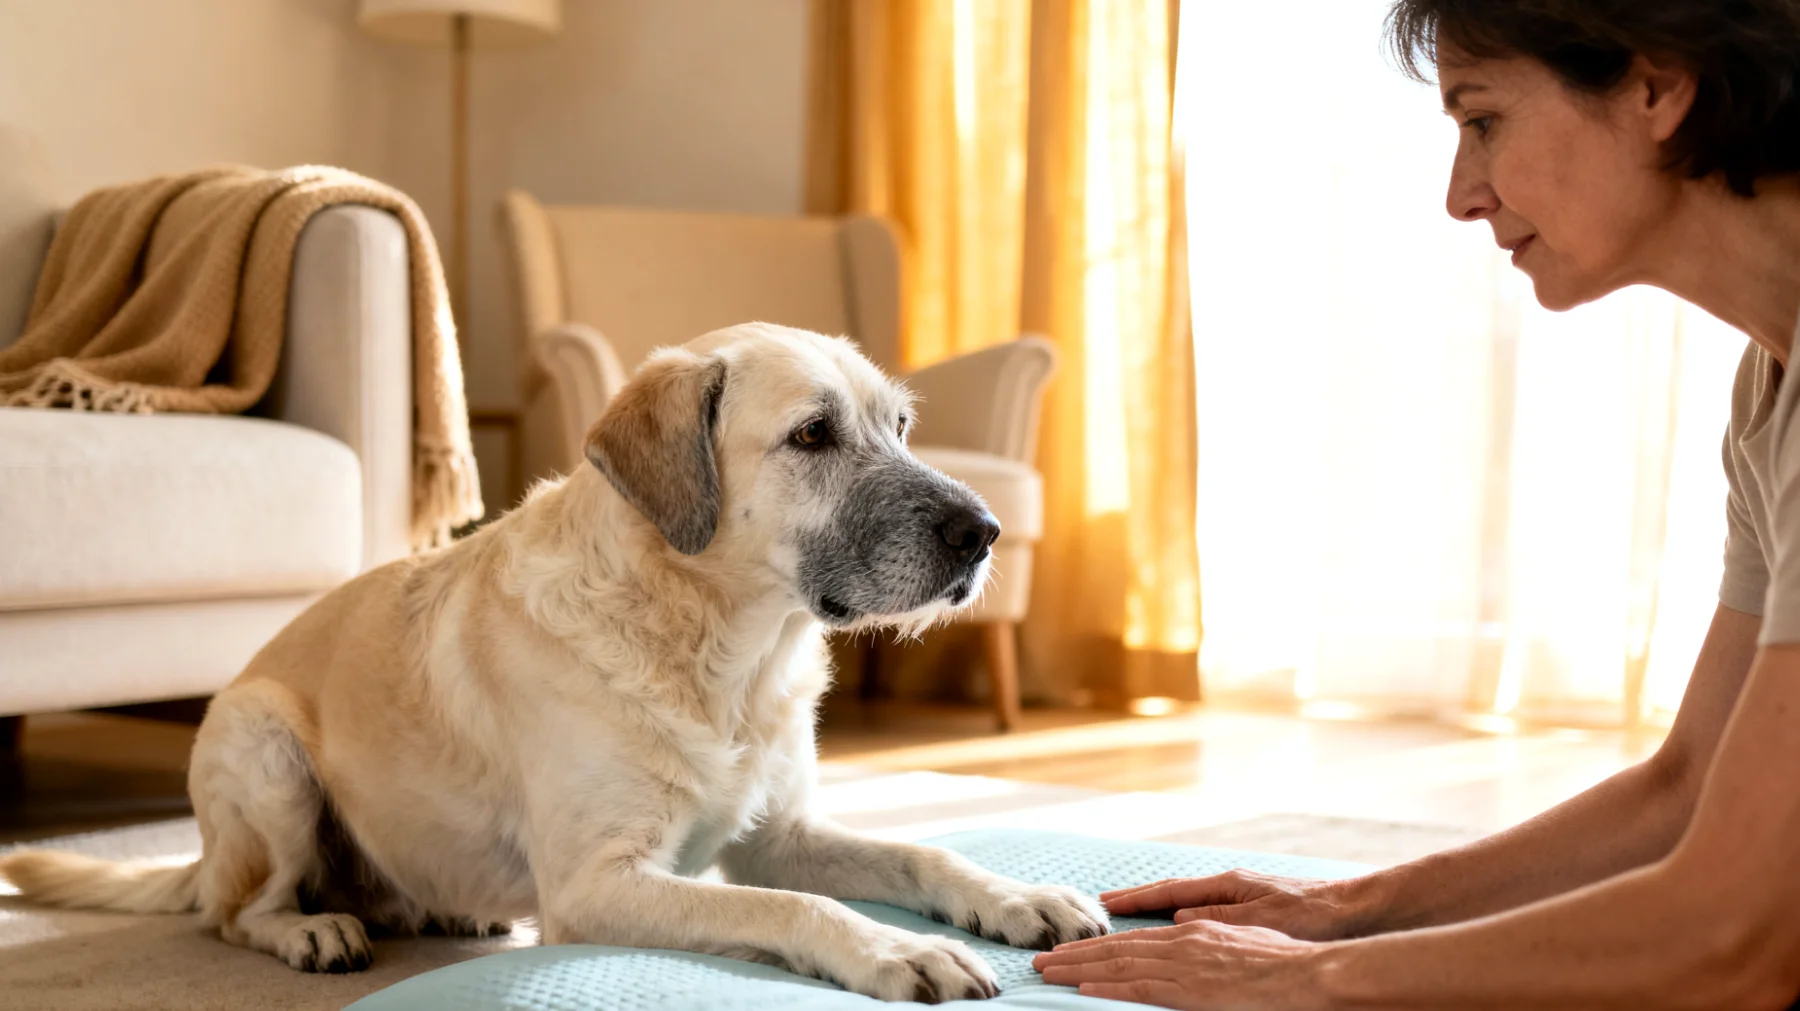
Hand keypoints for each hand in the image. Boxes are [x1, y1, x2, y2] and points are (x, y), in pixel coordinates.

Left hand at [1030, 920, 1331, 1009]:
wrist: (1310, 973)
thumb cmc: (1287, 962)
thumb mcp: (1243, 941)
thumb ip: (1211, 941)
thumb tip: (1186, 939)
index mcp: (1195, 932)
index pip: (1136, 940)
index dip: (1100, 945)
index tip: (1072, 950)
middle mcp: (1184, 941)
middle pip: (1118, 948)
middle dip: (1077, 954)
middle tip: (1043, 959)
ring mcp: (1185, 963)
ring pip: (1119, 965)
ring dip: (1078, 969)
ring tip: (1048, 972)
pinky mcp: (1191, 987)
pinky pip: (1140, 987)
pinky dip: (1108, 988)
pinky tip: (1083, 989)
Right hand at [1100, 870, 1370, 940]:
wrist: (1349, 909)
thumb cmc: (1311, 915)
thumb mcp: (1263, 920)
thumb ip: (1219, 918)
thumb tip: (1177, 919)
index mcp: (1226, 886)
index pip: (1169, 892)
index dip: (1135, 898)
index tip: (1105, 903)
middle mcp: (1226, 887)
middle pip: (1169, 894)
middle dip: (1135, 899)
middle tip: (1103, 903)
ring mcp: (1236, 895)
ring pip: (1182, 901)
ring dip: (1151, 906)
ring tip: (1123, 913)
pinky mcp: (1247, 907)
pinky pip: (1199, 908)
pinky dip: (1176, 912)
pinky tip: (1170, 921)